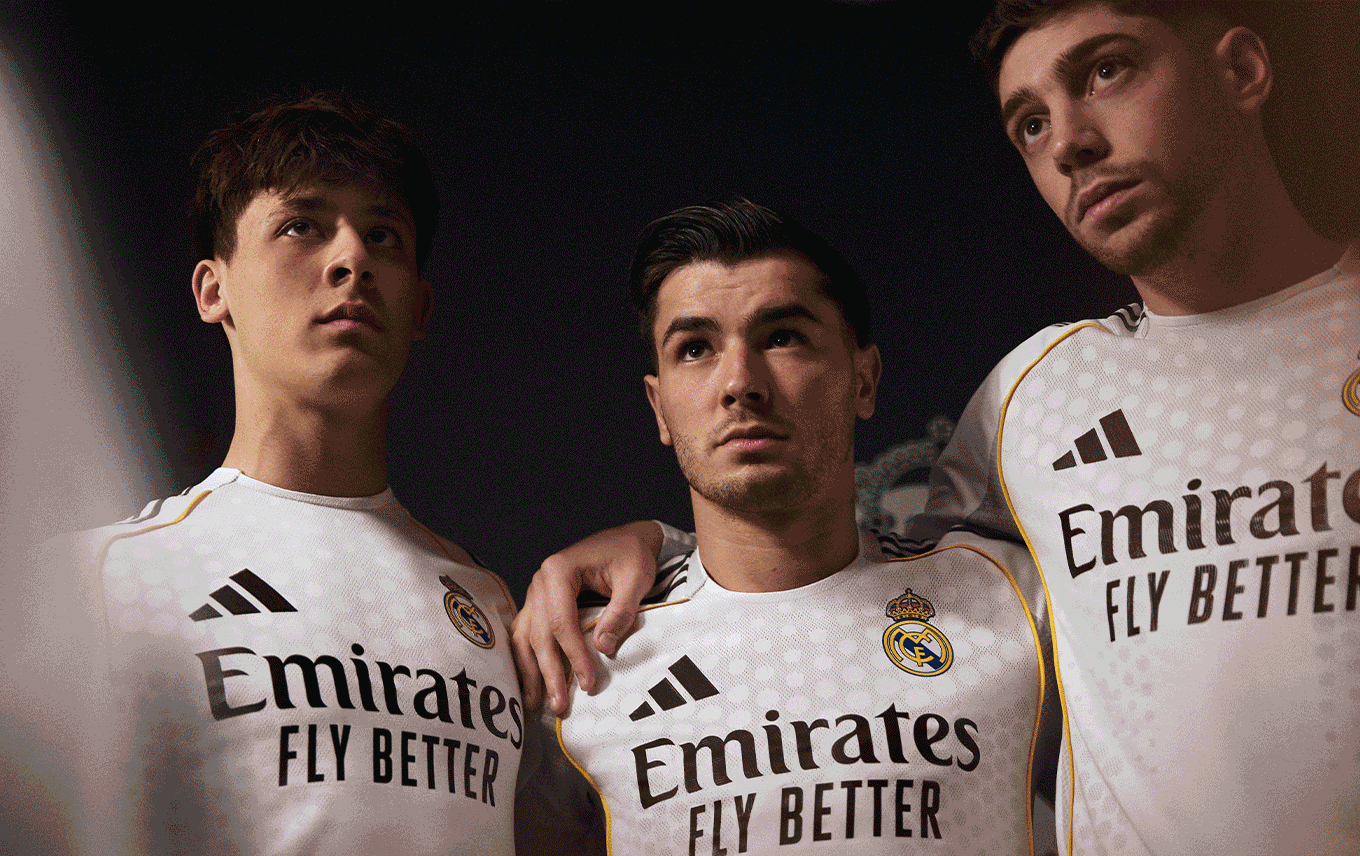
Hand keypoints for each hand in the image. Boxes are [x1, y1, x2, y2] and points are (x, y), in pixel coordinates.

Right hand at [511, 521, 662, 714]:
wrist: (624, 540)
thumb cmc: (630, 555)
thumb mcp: (635, 578)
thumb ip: (620, 612)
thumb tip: (604, 648)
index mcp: (558, 570)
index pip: (561, 621)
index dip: (573, 655)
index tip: (587, 683)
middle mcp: (540, 581)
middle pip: (539, 634)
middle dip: (548, 672)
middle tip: (559, 705)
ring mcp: (536, 593)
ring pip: (524, 637)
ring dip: (529, 671)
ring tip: (533, 703)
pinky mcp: (539, 604)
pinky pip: (526, 634)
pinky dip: (525, 658)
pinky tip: (527, 681)